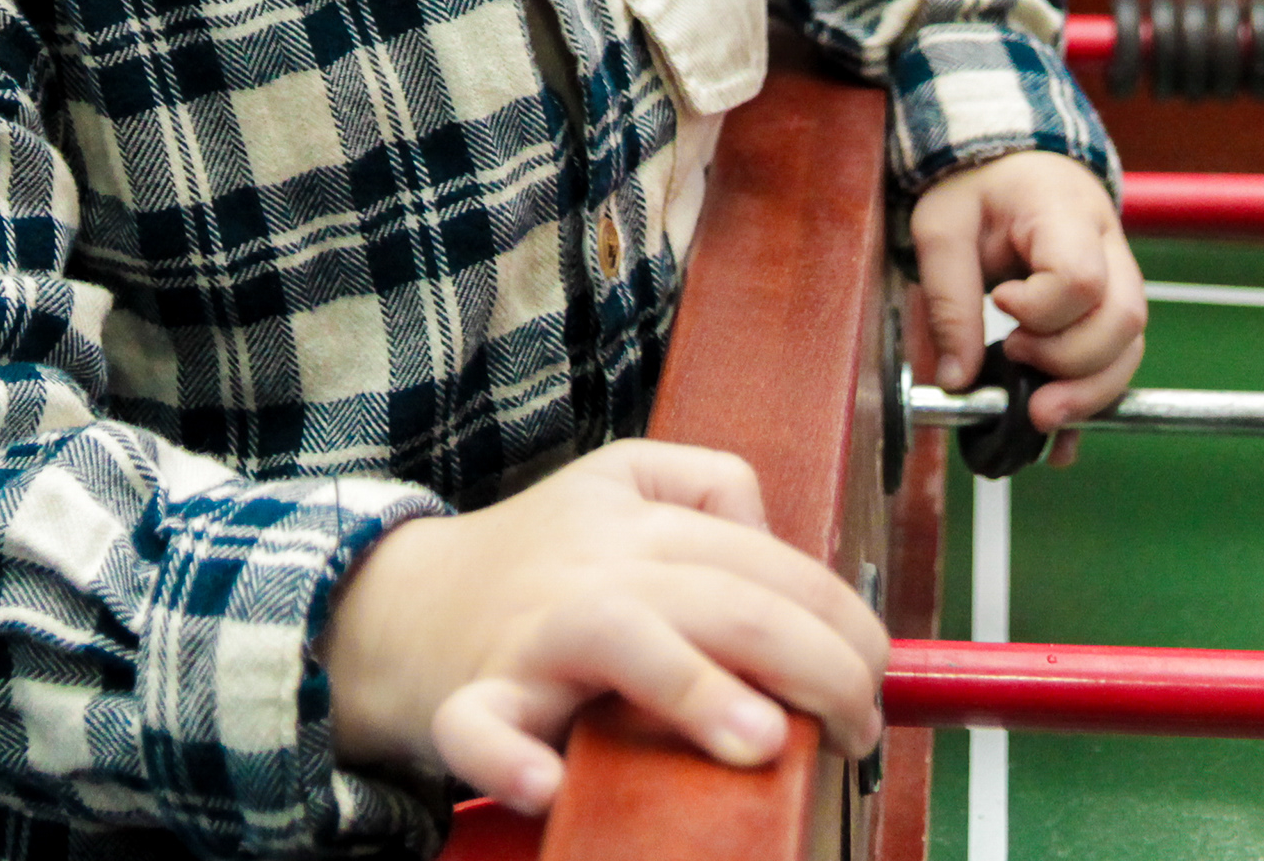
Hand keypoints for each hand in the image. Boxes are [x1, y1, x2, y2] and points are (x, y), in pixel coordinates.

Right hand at [321, 440, 887, 814]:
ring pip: (622, 636)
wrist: (391, 608)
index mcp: (633, 514)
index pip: (768, 558)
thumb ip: (710, 488)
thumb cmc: (530, 563)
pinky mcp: (475, 699)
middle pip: (725, 593)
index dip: (842, 622)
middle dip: (818, 663)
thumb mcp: (619, 481)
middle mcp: (591, 563)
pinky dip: (512, 760)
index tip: (873, 679)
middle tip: (855, 725)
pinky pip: (484, 730)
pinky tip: (548, 783)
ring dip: (697, 688)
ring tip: (757, 740)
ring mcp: (531, 631)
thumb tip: (787, 548)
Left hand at [909, 148, 1148, 447]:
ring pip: (1130, 347)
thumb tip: (958, 382)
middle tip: (1016, 361)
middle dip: (1072, 363)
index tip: (1000, 304)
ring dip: (1089, 392)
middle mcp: (1109, 245)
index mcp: (1065, 212)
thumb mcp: (942, 228)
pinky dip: (1092, 401)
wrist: (1011, 163)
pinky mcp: (1110, 307)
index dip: (1042, 309)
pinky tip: (1061, 436)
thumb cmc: (977, 189)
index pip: (1080, 277)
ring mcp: (1119, 277)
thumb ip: (949, 301)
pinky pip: (1118, 360)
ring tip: (1038, 416)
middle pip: (1123, 318)